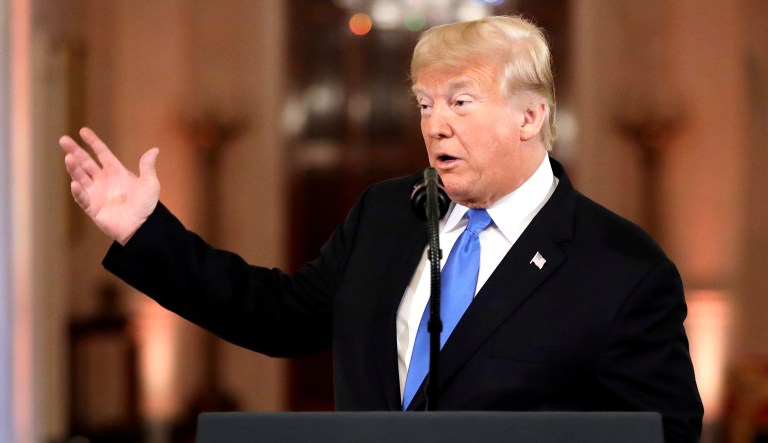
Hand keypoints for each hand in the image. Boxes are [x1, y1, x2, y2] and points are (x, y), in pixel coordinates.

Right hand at [60, 127, 159, 244]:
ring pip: (81, 177)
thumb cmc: (147, 206)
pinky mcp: (92, 208)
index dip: (93, 143)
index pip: (102, 154)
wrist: (143, 227)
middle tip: (63, 140)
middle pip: (86, 163)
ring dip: (74, 168)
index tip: (83, 131)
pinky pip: (82, 197)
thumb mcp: (149, 184)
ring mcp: (96, 194)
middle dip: (75, 151)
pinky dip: (78, 191)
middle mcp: (104, 181)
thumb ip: (147, 167)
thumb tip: (155, 149)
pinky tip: (75, 183)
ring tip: (68, 157)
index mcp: (116, 172)